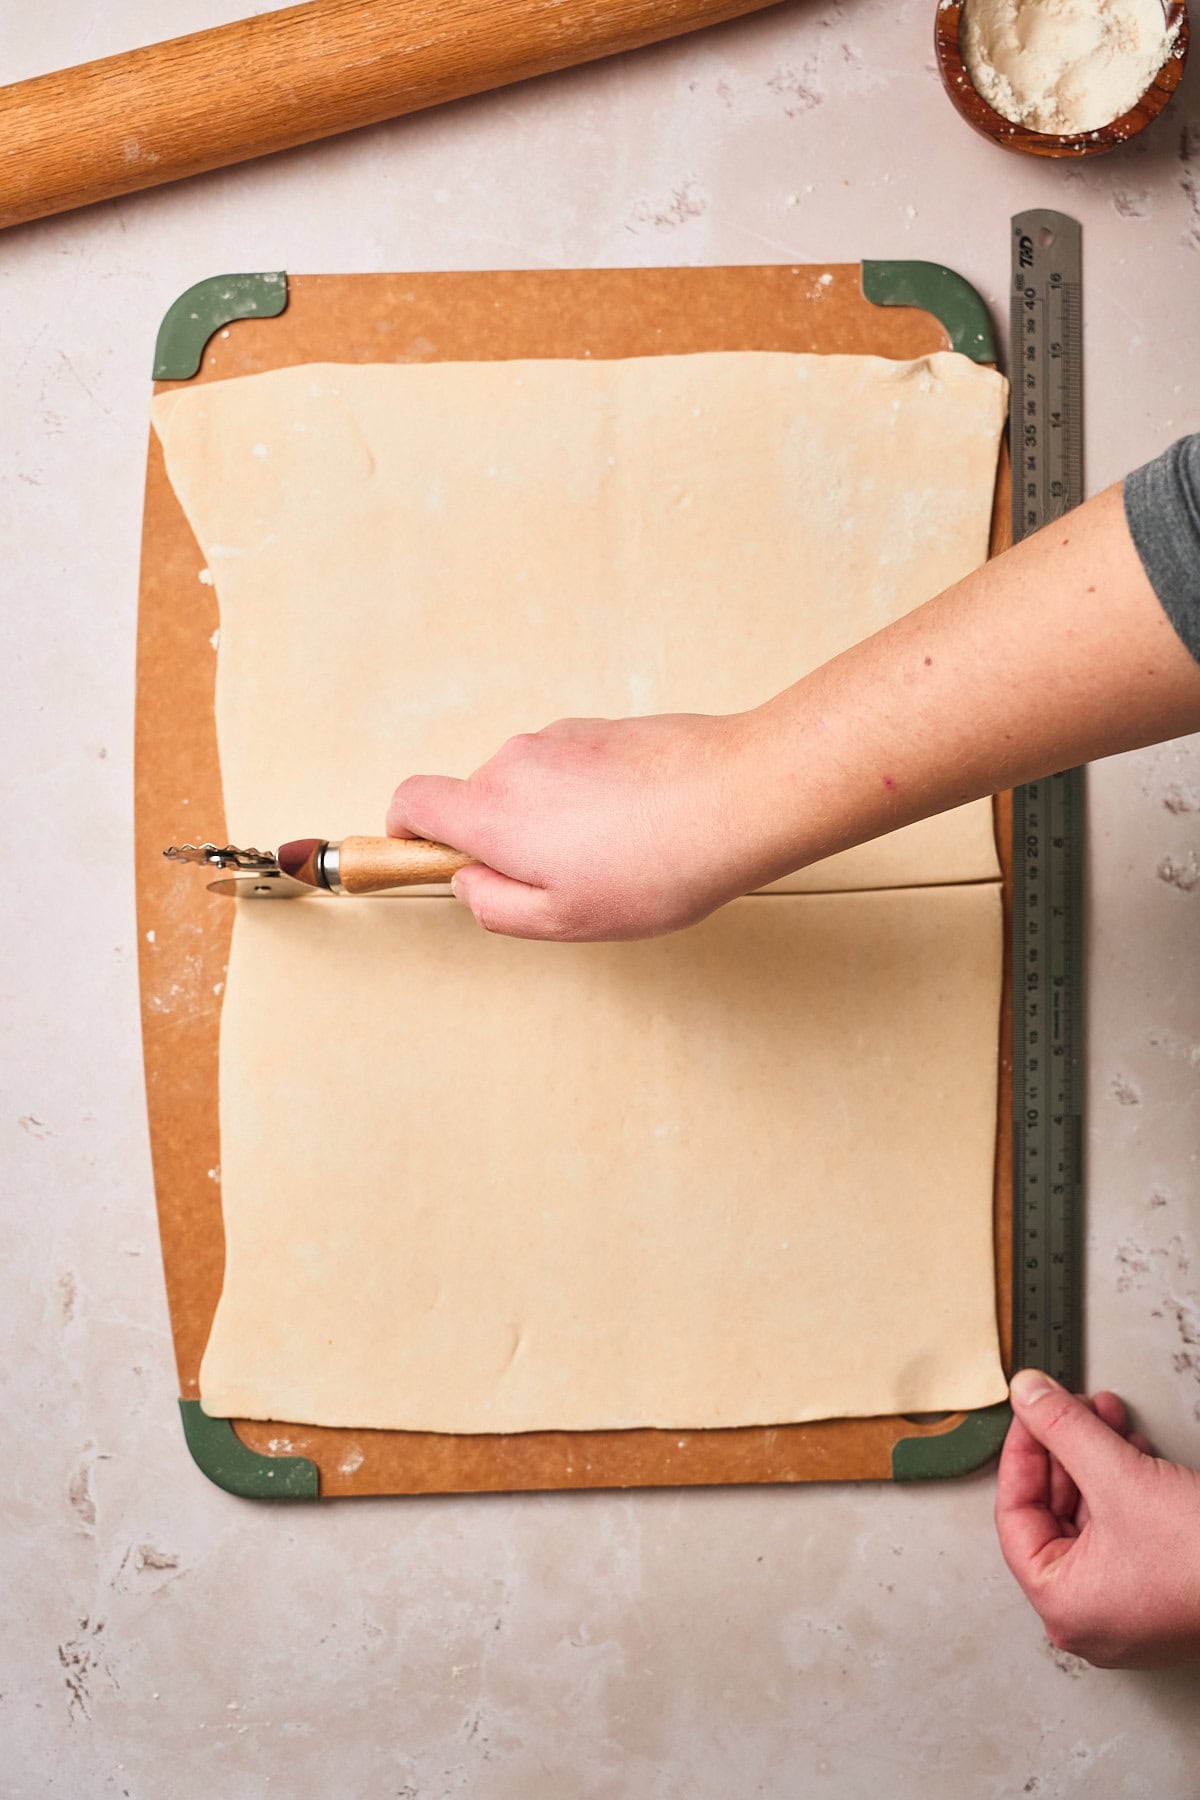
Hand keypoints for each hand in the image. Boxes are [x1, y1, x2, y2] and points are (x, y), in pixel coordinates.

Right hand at [387, 711, 774, 939]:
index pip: (412, 801)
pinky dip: (587, 798)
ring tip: (616, 858)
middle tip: (561, 883)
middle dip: (502, 840)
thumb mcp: (564, 918)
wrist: (739, 797)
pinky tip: (638, 827)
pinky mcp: (602, 728)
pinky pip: (572, 768)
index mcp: (492, 812)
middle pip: (477, 799)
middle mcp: (515, 762)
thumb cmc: (657, 865)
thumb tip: (468, 884)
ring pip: (530, 786)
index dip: (409, 832)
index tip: (429, 856)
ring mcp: (560, 738)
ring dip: (552, 820)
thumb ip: (494, 906)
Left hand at [995, 1369, 1199, 1667]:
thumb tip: (1027, 1396)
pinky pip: (1123, 1531)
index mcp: (1062, 1604)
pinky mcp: (1159, 1592)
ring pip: (1091, 1516)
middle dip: (1067, 1449)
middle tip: (1073, 1406)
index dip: (1022, 1452)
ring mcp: (1126, 1609)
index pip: (1014, 1514)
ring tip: (1108, 1418)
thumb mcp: (1120, 1477)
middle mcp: (1088, 1616)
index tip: (1030, 1413)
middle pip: (1053, 1511)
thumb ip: (1063, 1430)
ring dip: (1097, 1459)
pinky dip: (1124, 1487)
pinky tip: (1134, 1451)